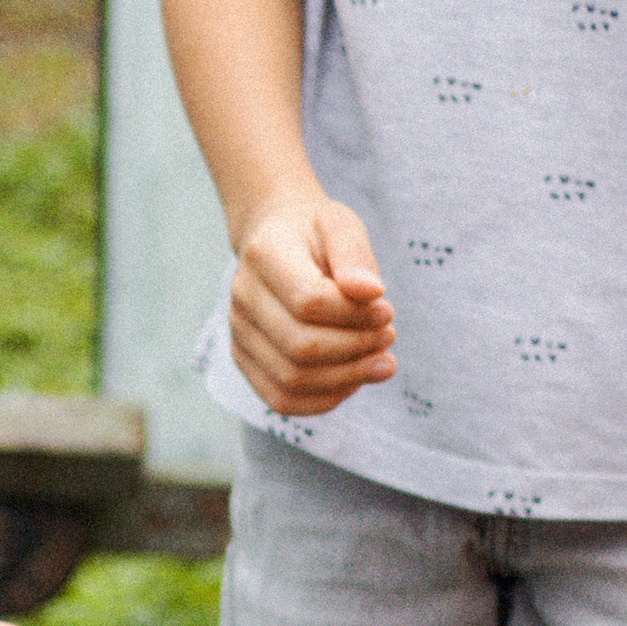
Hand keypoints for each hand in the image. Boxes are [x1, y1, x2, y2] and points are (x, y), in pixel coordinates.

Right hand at [228, 188, 394, 416]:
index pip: (309, 302)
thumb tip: (371, 293)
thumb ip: (356, 255)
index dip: (355, 315)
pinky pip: (281, 400)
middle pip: (301, 347)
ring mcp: (238, 332)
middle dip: (356, 348)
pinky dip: (325, 399)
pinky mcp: (244, 359)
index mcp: (264, 255)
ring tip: (380, 360)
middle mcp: (242, 297)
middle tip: (388, 336)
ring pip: (291, 380)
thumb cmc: (315, 233)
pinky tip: (354, 380)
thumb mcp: (341, 225)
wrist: (277, 240)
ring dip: (346, 378)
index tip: (387, 309)